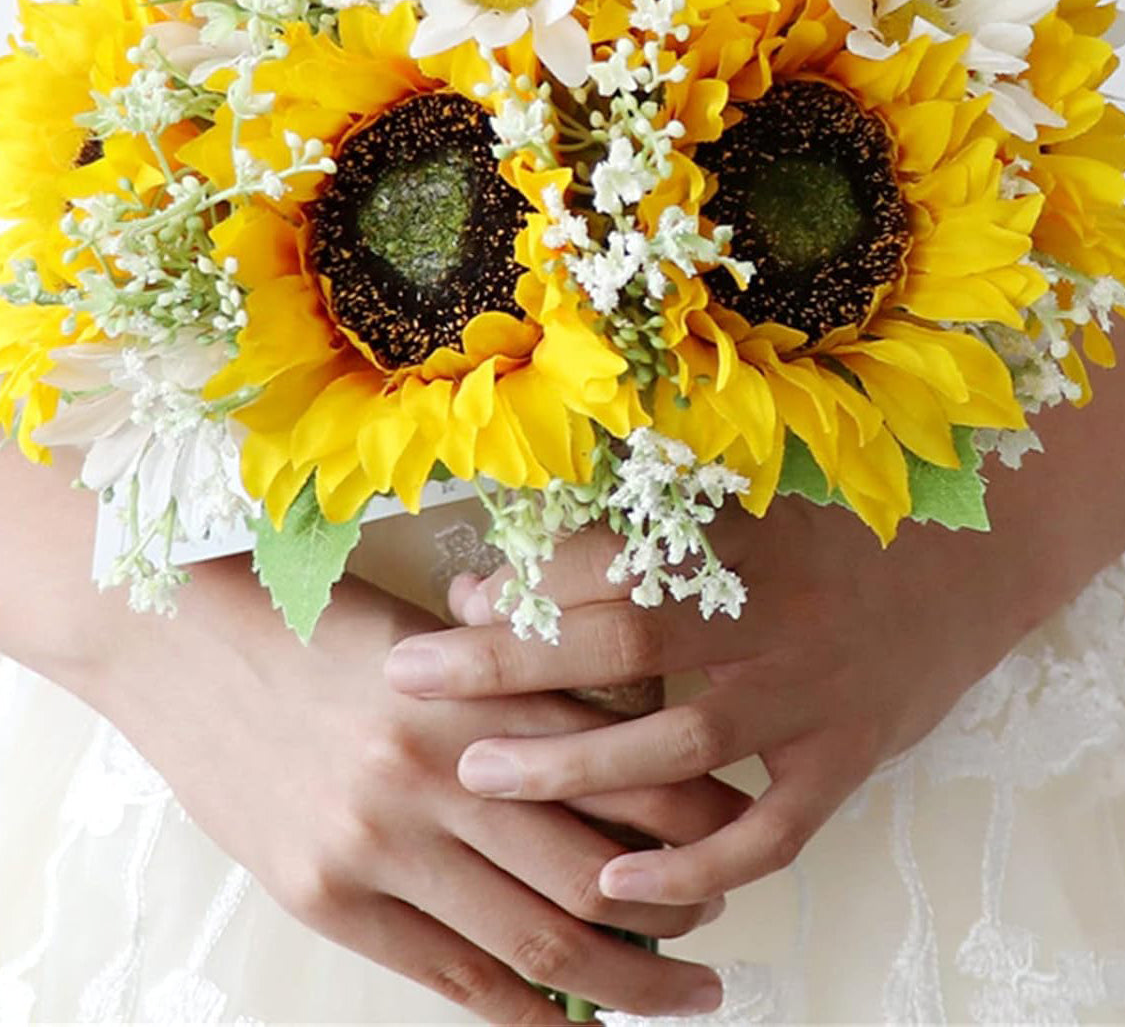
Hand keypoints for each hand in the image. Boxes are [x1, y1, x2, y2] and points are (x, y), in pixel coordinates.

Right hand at [89, 552, 734, 1022]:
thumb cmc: (319, 628)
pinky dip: (522, 1012)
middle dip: (680, 916)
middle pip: (598, 872)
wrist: (182, 643)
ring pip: (536, 940)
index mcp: (481, 688)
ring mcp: (378, 839)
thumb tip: (625, 753)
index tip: (739, 839)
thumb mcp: (435, 638)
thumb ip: (523, 690)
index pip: (626, 768)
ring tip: (676, 997)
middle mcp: (439, 768)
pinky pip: (449, 974)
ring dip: (623, 981)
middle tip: (719, 937)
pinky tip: (570, 1025)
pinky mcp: (324, 893)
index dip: (700, 817)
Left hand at [386, 364, 1124, 907]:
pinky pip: (766, 832)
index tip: (450, 602)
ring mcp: (808, 699)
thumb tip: (507, 562)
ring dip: (576, 768)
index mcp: (737, 542)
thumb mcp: (737, 500)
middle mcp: (768, 620)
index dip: (524, 585)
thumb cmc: (824, 526)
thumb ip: (627, 524)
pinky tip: (614, 886)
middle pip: (623, 646)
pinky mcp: (842, 763)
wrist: (959, 568)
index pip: (610, 561)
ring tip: (480, 777)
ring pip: (679, 746)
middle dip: (510, 667)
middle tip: (414, 686)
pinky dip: (692, 865)